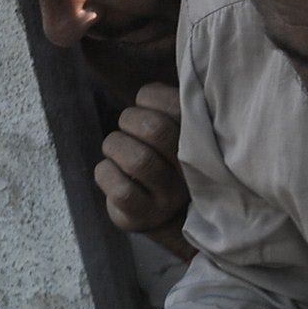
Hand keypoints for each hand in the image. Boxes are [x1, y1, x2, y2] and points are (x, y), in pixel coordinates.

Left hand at [97, 82, 193, 258]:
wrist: (168, 216)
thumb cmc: (165, 159)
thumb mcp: (177, 131)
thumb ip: (169, 106)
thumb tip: (146, 93)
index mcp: (202, 140)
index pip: (176, 105)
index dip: (149, 98)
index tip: (146, 107)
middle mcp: (192, 170)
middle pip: (155, 129)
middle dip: (129, 120)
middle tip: (128, 128)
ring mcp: (169, 196)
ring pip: (137, 159)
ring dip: (115, 146)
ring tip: (117, 150)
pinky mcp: (145, 215)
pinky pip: (120, 189)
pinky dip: (105, 173)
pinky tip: (109, 172)